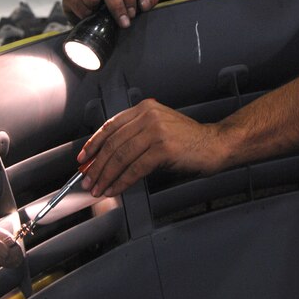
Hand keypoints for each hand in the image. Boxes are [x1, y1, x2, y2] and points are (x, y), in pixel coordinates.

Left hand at [77, 99, 224, 196]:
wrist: (215, 144)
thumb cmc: (188, 140)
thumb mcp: (159, 129)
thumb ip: (136, 135)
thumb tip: (108, 157)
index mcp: (145, 108)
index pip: (111, 126)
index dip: (94, 143)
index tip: (84, 158)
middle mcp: (148, 116)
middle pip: (113, 143)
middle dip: (97, 165)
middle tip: (89, 179)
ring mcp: (156, 131)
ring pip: (121, 157)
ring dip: (106, 176)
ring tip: (99, 188)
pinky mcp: (163, 149)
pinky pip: (135, 169)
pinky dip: (122, 181)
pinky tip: (116, 189)